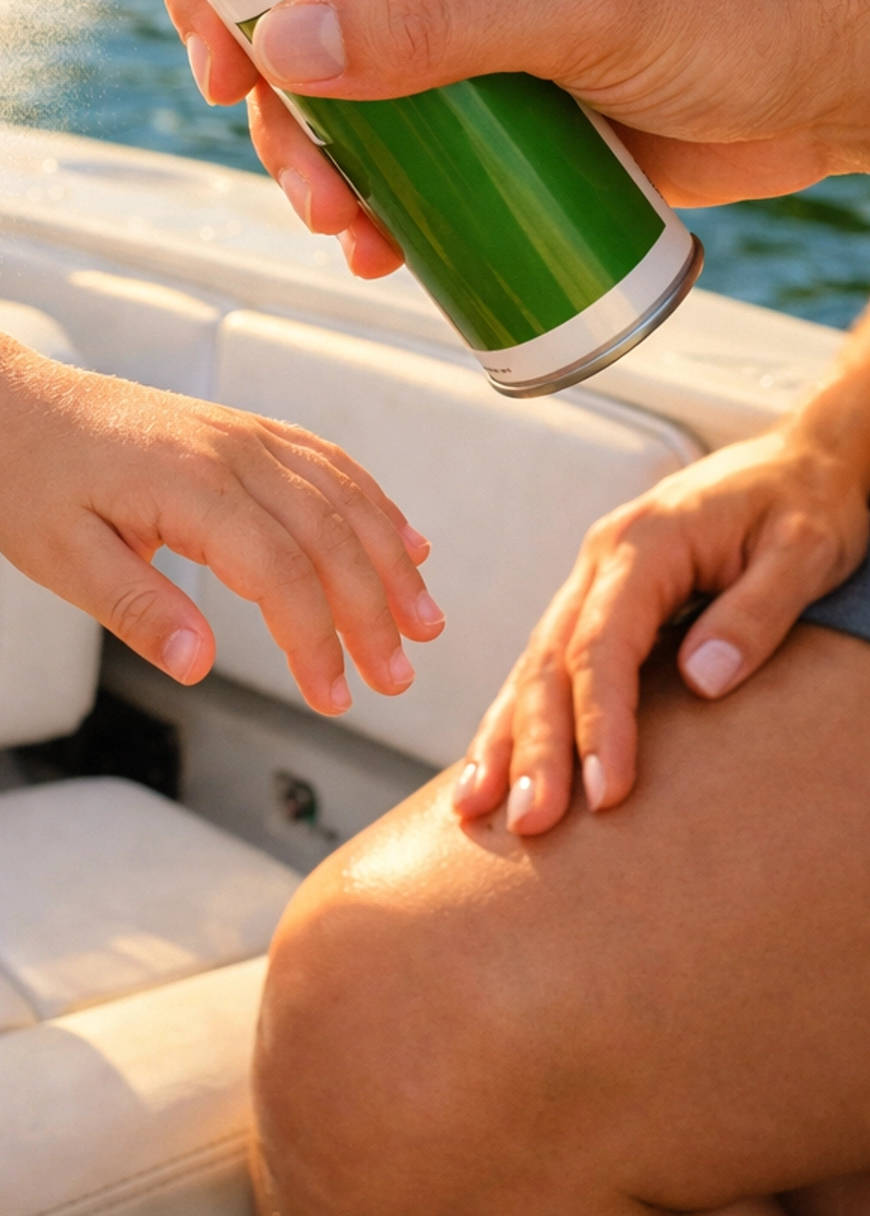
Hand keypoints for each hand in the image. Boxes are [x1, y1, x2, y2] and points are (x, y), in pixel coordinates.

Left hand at [0, 353, 443, 713]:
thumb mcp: (60, 559)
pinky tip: (404, 541)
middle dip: (373, 610)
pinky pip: (324, 462)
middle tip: (396, 680)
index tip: (333, 700)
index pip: (280, 571)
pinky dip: (372, 503)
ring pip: (341, 494)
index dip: (316, 640)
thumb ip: (137, 609)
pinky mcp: (239, 428)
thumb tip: (201, 668)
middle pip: (328, 534)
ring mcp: (240, 431)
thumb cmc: (24, 484)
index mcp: (188, 483)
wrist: (5, 403)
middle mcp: (229, 448)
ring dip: (389, 558)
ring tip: (425, 622)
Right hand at [130, 0, 869, 271]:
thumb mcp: (593, 5)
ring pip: (323, 25)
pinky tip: (374, 235)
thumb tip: (290, 48)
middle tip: (231, 87)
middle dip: (241, 5)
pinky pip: (385, 107)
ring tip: (326, 205)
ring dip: (297, 118)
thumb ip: (440, 24)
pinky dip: (361, 171)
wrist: (851, 79)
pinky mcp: (485, 69)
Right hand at [452, 389, 869, 835]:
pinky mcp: (600, 598)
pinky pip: (548, 659)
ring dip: (506, 735)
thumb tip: (702, 681)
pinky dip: (516, 712)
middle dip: (534, 744)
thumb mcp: (804, 551)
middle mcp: (603, 557)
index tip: (604, 793)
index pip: (604, 643)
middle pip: (553, 658)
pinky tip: (493, 762)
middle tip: (528, 821)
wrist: (804, 460)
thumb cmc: (807, 502)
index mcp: (645, 541)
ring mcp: (594, 576)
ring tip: (475, 806)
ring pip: (535, 661)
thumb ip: (754, 611)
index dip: (600, 721)